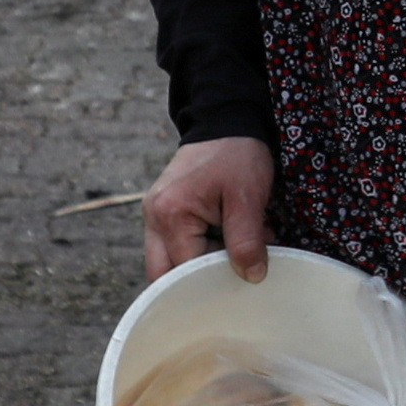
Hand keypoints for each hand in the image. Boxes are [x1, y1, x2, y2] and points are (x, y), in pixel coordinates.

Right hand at [141, 138, 275, 283]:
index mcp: (171, 214)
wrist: (225, 121)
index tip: (241, 281)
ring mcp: (154, 214)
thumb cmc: (237, 155)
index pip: (184, 270)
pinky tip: (225, 240)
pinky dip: (199, 250)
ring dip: (199, 265)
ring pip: (167, 262)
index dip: (212, 281)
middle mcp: (153, 217)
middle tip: (229, 278)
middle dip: (195, 283)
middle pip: (162, 274)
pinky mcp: (163, 212)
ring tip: (232, 250)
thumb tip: (251, 277)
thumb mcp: (248, 198)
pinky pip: (174, 246)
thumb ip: (246, 240)